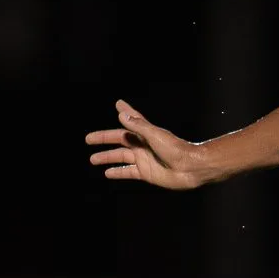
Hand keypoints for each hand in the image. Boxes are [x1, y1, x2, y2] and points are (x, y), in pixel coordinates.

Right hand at [86, 100, 203, 188]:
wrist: (191, 168)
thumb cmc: (176, 149)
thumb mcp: (155, 135)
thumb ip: (138, 125)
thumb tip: (121, 113)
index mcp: (145, 133)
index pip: (131, 119)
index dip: (124, 111)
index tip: (117, 104)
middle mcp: (143, 145)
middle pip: (119, 140)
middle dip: (104, 139)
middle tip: (88, 139)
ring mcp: (144, 159)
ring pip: (120, 157)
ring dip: (107, 157)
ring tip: (93, 159)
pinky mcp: (146, 173)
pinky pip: (127, 172)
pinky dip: (117, 172)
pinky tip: (107, 173)